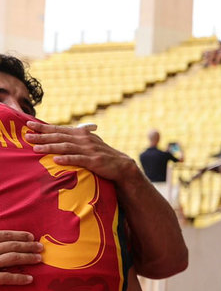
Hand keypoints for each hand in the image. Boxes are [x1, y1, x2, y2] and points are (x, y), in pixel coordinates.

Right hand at [0, 231, 42, 284]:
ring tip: (39, 259)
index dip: (18, 235)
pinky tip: (30, 279)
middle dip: (28, 246)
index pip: (3, 235)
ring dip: (27, 257)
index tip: (31, 237)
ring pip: (11, 258)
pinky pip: (5, 277)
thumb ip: (0, 246)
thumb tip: (11, 244)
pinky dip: (18, 278)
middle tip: (40, 247)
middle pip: (11, 246)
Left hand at [25, 121, 140, 183]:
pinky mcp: (94, 161)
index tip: (28, 125)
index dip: (43, 127)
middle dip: (42, 136)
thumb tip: (60, 135)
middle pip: (59, 137)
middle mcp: (84, 140)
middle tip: (27, 136)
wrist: (122, 166)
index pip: (59, 129)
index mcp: (82, 134)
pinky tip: (56, 160)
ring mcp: (89, 150)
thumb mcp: (90, 143)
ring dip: (50, 147)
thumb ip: (76, 138)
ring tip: (36, 148)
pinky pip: (78, 159)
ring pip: (66, 147)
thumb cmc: (102, 155)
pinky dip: (67, 159)